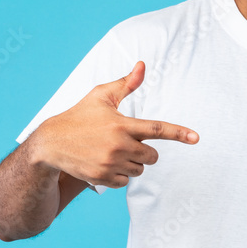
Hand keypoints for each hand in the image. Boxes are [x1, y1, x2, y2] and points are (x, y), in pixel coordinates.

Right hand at [31, 61, 198, 187]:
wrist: (50, 143)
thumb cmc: (79, 117)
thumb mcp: (101, 97)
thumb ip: (126, 84)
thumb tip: (142, 65)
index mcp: (122, 124)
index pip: (157, 130)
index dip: (179, 133)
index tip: (196, 138)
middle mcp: (118, 145)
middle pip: (152, 156)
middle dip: (145, 152)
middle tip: (127, 143)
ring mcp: (110, 163)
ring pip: (140, 170)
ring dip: (132, 163)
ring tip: (112, 152)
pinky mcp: (102, 177)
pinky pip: (125, 182)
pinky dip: (119, 175)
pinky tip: (104, 164)